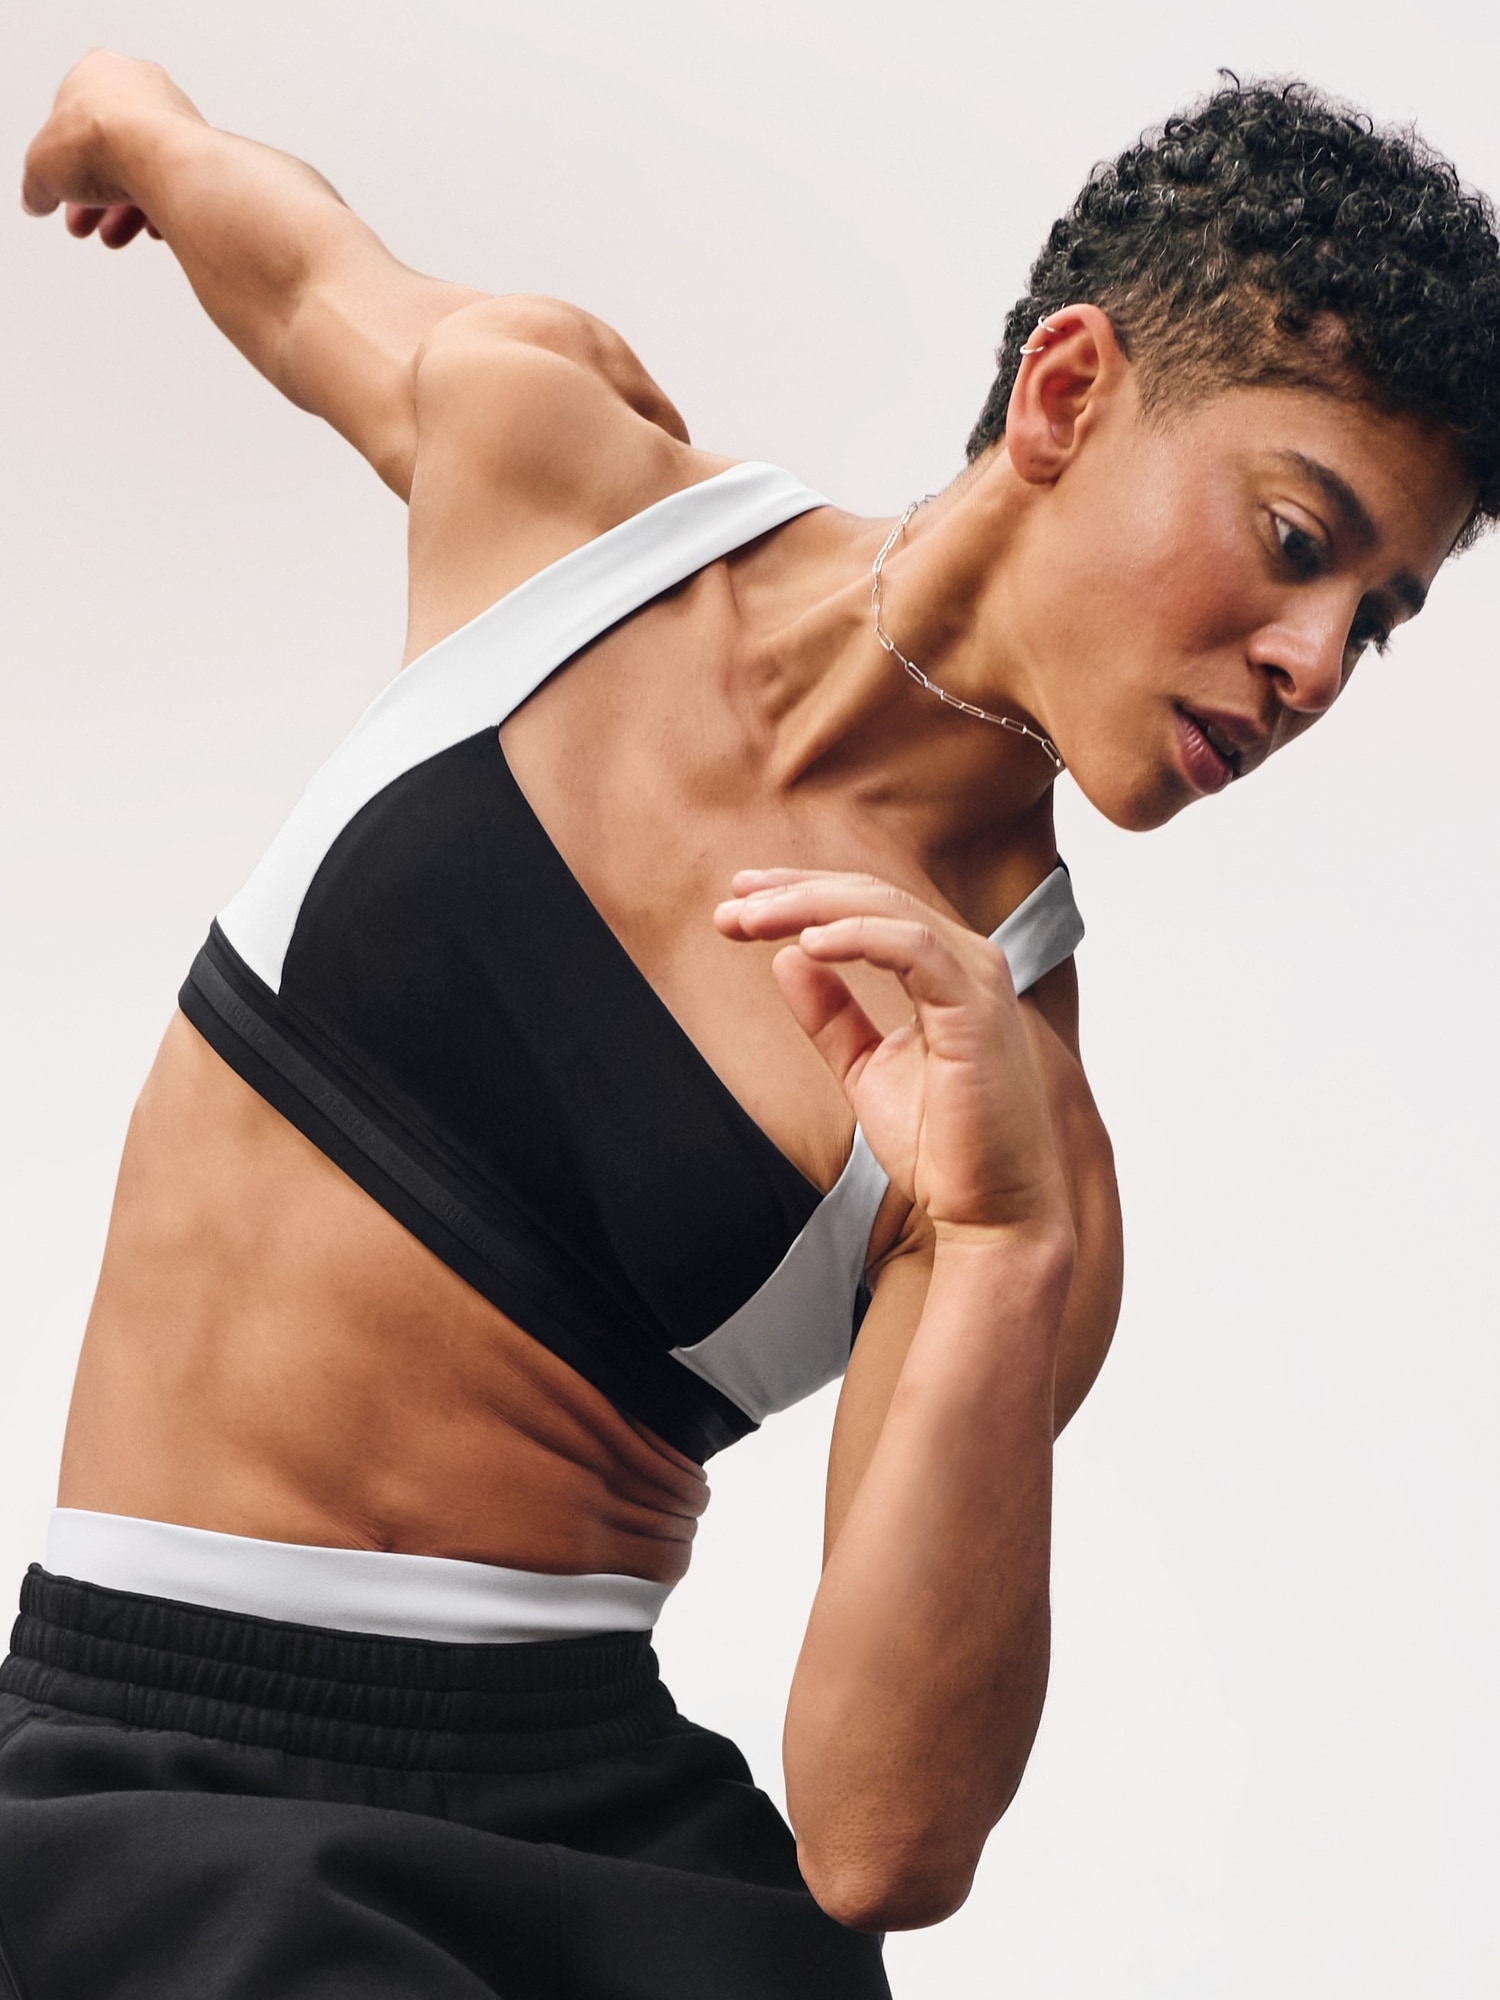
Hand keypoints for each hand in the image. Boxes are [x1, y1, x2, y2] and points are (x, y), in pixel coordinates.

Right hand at [21, 51, 201, 245]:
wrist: (161, 159)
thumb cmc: (103, 141)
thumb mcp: (41, 168)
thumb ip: (37, 184)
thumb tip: (37, 198)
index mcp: (98, 71)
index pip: (72, 122)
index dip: (62, 164)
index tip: (60, 190)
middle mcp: (142, 86)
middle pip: (110, 151)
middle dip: (94, 196)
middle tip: (85, 224)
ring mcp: (176, 116)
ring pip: (144, 170)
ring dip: (125, 210)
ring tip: (115, 236)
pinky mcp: (203, 148)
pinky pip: (176, 183)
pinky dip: (163, 207)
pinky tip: (153, 229)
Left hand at [715, 869, 1071, 1240]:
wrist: (990, 1211)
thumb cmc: (943, 1146)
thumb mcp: (865, 1068)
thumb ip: (831, 1015)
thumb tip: (788, 959)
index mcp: (944, 969)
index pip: (868, 905)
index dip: (799, 895)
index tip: (737, 904)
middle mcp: (967, 961)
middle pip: (871, 895)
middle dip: (793, 893)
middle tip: (731, 903)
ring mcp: (977, 980)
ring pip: (887, 908)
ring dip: (810, 907)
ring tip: (752, 919)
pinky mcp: (977, 1009)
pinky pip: (913, 948)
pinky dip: (857, 935)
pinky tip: (807, 943)